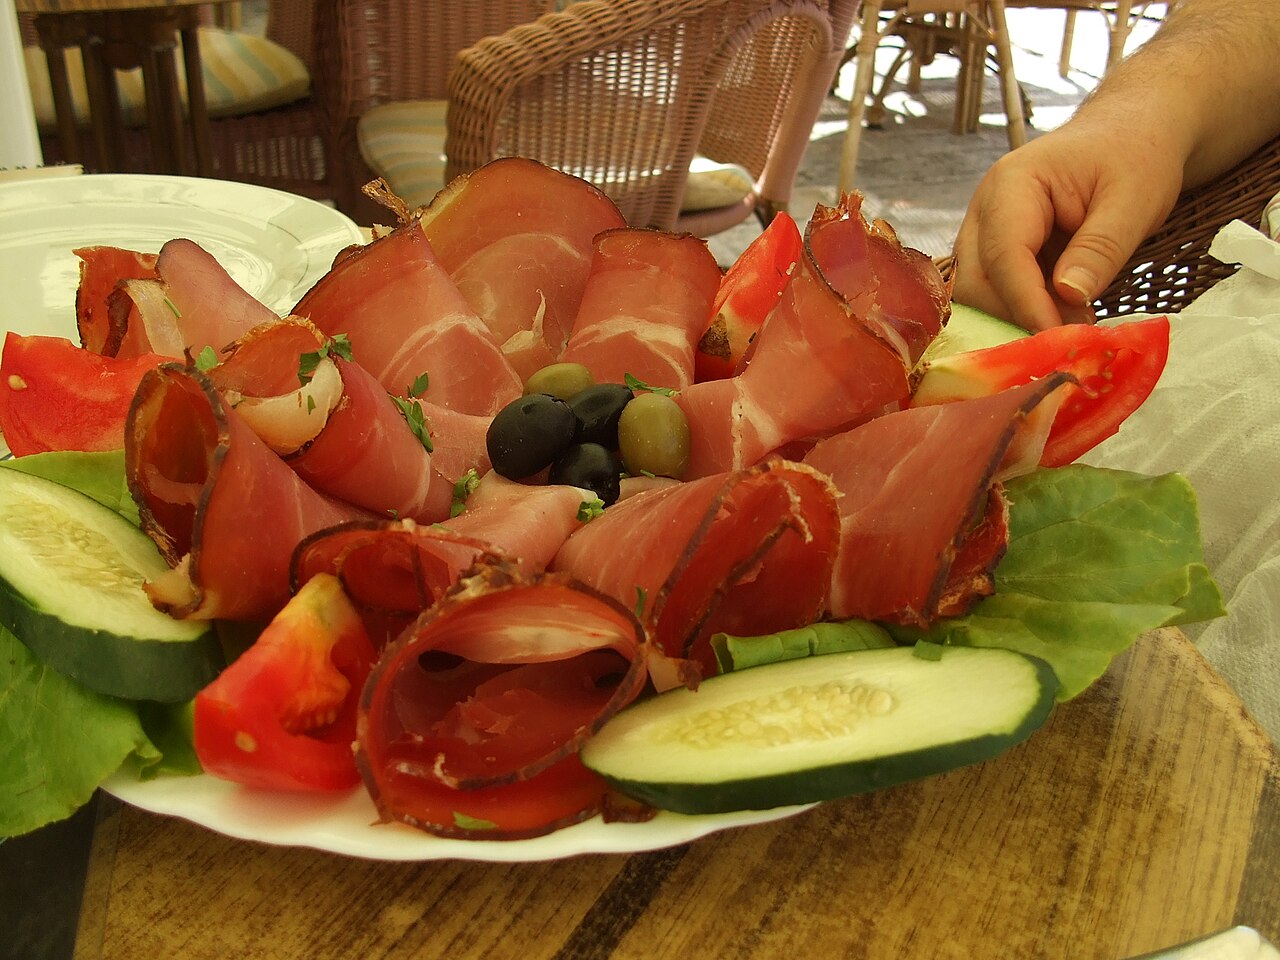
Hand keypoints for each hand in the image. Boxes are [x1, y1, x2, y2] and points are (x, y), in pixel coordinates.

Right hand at [952, 122, 1183, 330]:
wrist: (1131, 134)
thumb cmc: (1135, 156)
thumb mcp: (1135, 199)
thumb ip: (1100, 248)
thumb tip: (1068, 297)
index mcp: (1013, 184)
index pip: (1003, 256)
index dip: (1026, 303)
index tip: (1058, 338)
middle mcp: (986, 208)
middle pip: (975, 280)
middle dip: (1014, 314)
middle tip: (1067, 336)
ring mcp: (986, 230)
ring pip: (979, 292)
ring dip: (1018, 315)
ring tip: (1071, 321)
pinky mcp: (997, 250)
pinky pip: (996, 290)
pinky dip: (1025, 309)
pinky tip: (1063, 311)